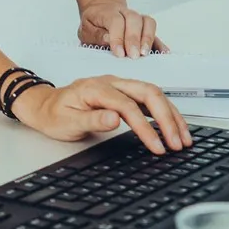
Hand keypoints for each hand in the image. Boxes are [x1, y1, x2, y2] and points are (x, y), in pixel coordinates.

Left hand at [12, 75, 192, 154]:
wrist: (45, 105)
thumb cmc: (54, 114)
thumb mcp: (67, 122)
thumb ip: (91, 120)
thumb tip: (115, 119)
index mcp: (96, 88)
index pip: (128, 106)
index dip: (145, 127)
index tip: (156, 146)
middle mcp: (111, 82)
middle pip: (148, 93)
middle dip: (167, 118)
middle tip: (177, 143)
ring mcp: (119, 85)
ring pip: (153, 94)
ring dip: (171, 115)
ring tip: (183, 138)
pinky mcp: (124, 93)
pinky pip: (150, 99)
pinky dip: (165, 112)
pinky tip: (174, 126)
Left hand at [78, 0, 165, 58]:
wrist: (101, 9)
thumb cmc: (93, 23)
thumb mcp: (86, 29)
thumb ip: (96, 35)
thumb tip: (108, 40)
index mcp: (107, 12)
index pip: (115, 21)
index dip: (118, 37)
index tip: (119, 53)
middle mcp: (124, 12)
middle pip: (134, 19)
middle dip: (134, 39)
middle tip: (133, 56)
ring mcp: (136, 18)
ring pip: (147, 21)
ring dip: (148, 38)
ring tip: (145, 54)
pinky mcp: (145, 27)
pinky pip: (155, 31)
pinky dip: (159, 42)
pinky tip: (162, 53)